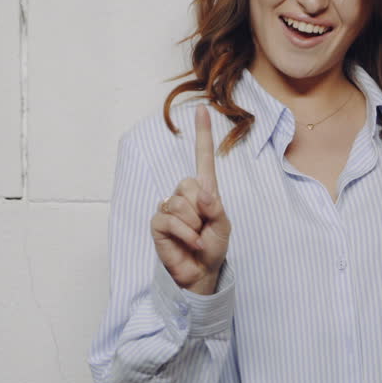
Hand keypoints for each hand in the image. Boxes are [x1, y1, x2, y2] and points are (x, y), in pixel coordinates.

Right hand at [150, 104, 232, 294]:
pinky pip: (171, 219)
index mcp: (204, 190)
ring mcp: (169, 207)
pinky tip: (190, 244)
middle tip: (203, 227)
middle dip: (202, 209)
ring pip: (181, 204)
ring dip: (194, 225)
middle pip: (190, 184)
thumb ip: (215, 207)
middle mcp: (184, 194)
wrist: (200, 273)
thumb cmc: (213, 247)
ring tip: (196, 237)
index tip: (202, 109)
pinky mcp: (157, 223)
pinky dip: (186, 234)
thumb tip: (202, 191)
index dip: (202, 134)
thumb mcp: (223, 226)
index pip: (203, 158)